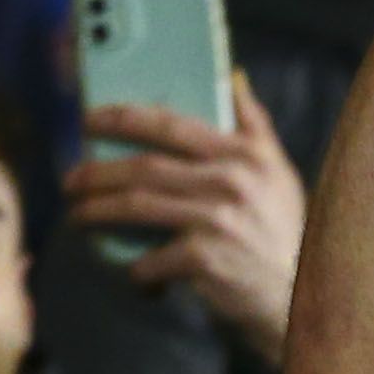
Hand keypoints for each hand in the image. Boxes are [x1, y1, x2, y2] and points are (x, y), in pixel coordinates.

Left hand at [66, 72, 307, 363]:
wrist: (303, 296)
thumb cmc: (286, 233)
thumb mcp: (279, 172)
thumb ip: (255, 125)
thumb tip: (234, 77)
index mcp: (244, 154)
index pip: (171, 126)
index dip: (124, 119)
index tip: (90, 119)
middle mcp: (229, 181)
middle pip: (144, 167)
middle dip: (98, 171)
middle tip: (70, 179)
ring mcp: (216, 220)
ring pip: (138, 207)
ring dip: (99, 211)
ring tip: (77, 216)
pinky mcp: (205, 260)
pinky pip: (151, 259)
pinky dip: (136, 269)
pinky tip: (133, 273)